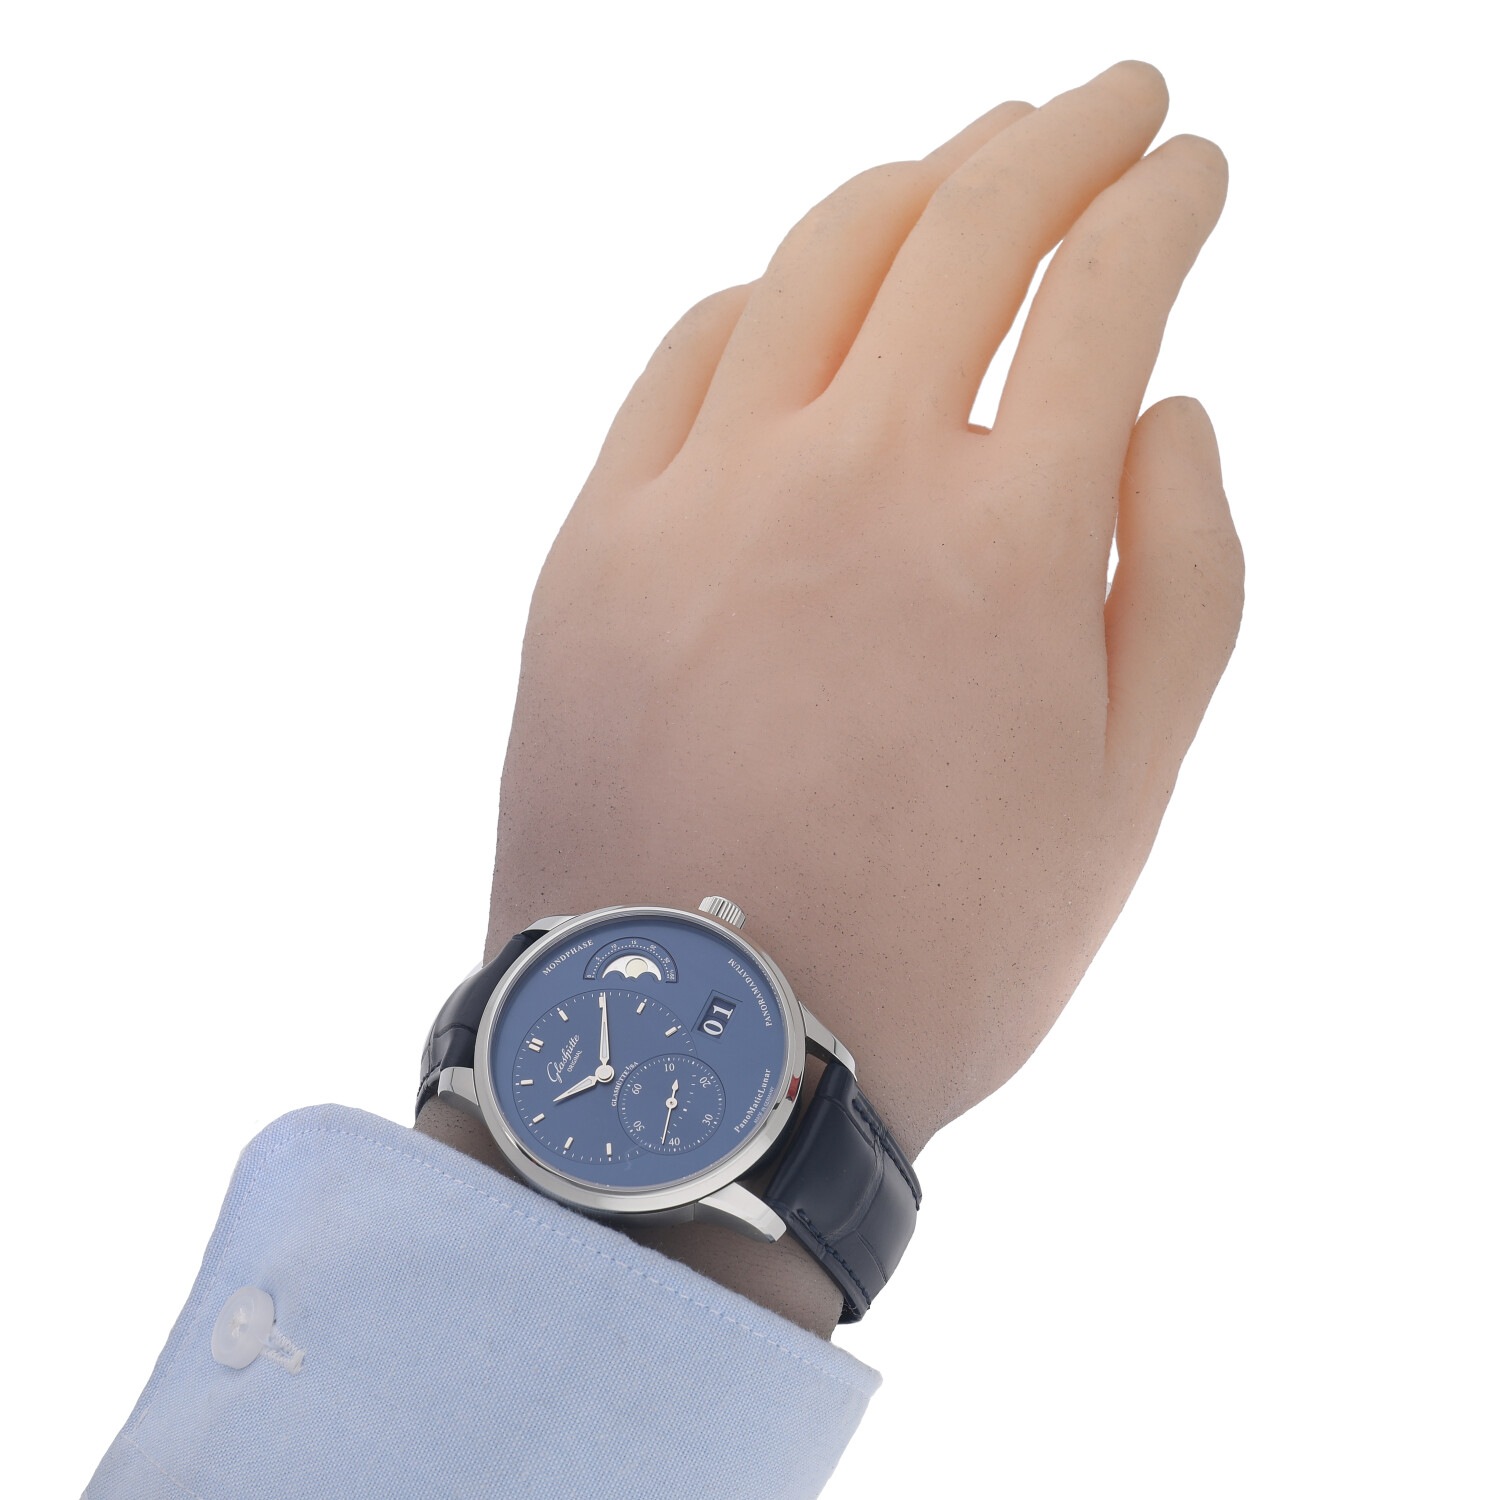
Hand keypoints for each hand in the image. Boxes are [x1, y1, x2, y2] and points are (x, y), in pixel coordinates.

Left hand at [452, 59, 1241, 1334]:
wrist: (698, 1050)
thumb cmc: (932, 948)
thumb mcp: (1124, 794)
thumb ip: (1182, 580)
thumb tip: (1167, 410)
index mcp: (1004, 535)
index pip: (1106, 288)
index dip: (1165, 201)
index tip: (1192, 169)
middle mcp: (846, 473)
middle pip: (967, 224)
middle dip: (1060, 140)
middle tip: (1110, 107)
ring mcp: (699, 496)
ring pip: (815, 262)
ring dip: (913, 190)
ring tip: (968, 166)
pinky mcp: (593, 543)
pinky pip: (683, 361)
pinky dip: (762, 297)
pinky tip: (800, 293)